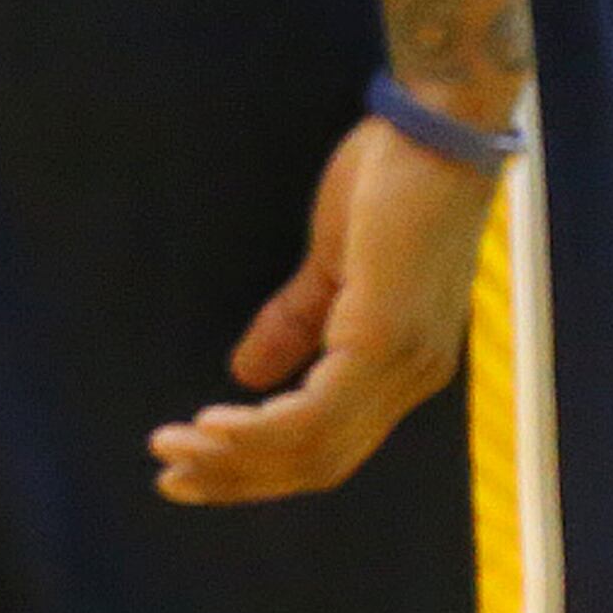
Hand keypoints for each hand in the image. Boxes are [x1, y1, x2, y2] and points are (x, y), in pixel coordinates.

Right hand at [148, 114, 501, 503]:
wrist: (440, 131)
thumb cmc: (393, 182)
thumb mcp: (332, 261)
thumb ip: (296, 320)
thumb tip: (245, 374)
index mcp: (400, 365)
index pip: (328, 444)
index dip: (260, 466)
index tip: (195, 465)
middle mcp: (409, 379)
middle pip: (318, 462)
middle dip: (239, 479)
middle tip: (171, 481)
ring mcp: (401, 363)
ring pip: (314, 448)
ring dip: (237, 458)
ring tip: (175, 450)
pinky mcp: (384, 336)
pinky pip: (318, 409)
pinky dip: (262, 428)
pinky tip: (214, 421)